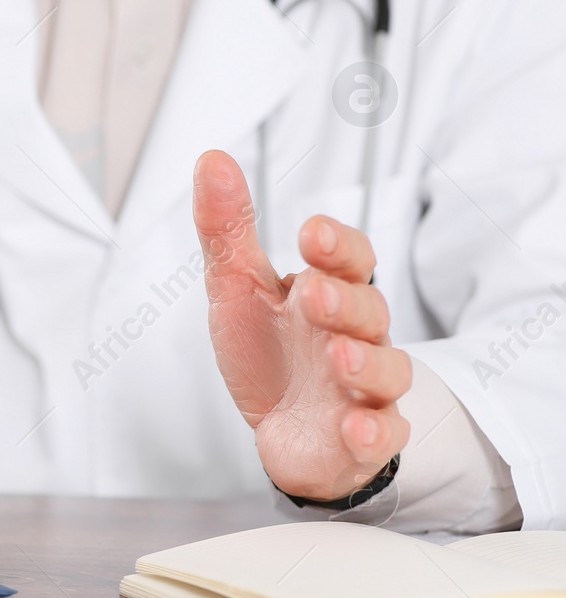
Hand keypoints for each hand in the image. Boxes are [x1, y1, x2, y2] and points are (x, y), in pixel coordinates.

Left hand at [193, 151, 410, 501]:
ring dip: (365, 365)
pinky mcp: (364, 439)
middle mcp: (356, 337)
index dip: (337, 245)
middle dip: (345, 303)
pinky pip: (381, 436)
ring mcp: (365, 390)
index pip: (350, 260)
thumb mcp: (238, 288)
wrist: (281, 428)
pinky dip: (371, 433)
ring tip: (340, 357)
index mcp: (328, 293)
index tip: (311, 232)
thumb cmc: (268, 351)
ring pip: (386, 372)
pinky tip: (355, 428)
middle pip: (370, 312)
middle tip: (314, 297)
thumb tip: (211, 158)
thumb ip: (228, 228)